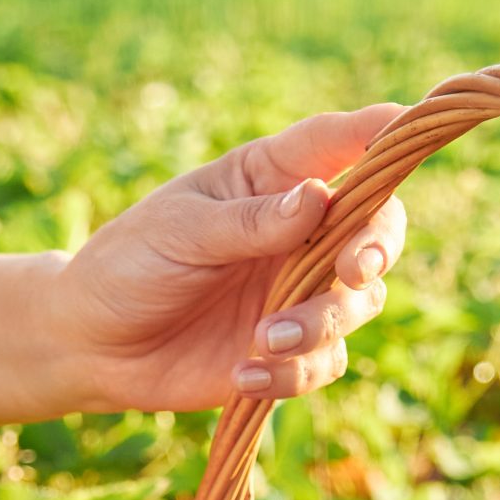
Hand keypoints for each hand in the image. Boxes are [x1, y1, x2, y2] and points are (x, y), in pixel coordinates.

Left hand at [52, 107, 410, 412]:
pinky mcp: (290, 351)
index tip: (407, 122)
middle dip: (376, 248)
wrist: (93, 343)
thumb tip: (321, 197)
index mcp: (272, 179)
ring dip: (321, 324)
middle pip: (376, 229)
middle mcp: (301, 233)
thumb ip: (250, 221)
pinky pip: (324, 363)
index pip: (338, 145)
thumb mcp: (180, 230)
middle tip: (351, 271)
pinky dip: (293, 373)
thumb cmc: (131, 263)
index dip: (381, 134)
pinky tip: (243, 376)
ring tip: (264, 340)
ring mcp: (299, 292)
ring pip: (357, 303)